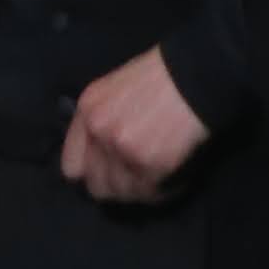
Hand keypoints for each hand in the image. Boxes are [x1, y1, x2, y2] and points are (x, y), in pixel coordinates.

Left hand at [59, 48, 211, 206]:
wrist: (196, 74)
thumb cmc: (161, 76)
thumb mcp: (115, 89)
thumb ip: (101, 120)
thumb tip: (100, 155)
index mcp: (87, 111)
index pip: (71, 167)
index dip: (93, 173)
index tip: (110, 173)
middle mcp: (99, 133)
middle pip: (97, 187)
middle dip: (119, 187)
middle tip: (140, 180)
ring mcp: (122, 150)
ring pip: (124, 194)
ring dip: (143, 190)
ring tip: (161, 178)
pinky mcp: (149, 165)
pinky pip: (152, 194)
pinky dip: (166, 190)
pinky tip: (177, 178)